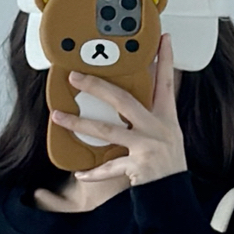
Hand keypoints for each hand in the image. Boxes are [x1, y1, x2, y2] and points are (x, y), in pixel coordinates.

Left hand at [51, 34, 188, 189]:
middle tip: (76, 77)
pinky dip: (94, 173)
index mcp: (166, 117)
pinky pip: (110, 168)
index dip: (164, 59)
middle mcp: (157, 128)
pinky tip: (80, 172)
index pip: (165, 82)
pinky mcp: (138, 166)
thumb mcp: (168, 134)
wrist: (173, 194)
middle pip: (124, 100)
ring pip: (107, 130)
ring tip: (59, 117)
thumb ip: (152, 114)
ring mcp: (147, 146)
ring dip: (79, 124)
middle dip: (97, 86)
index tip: (162, 39)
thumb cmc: (168, 164)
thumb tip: (130, 97)